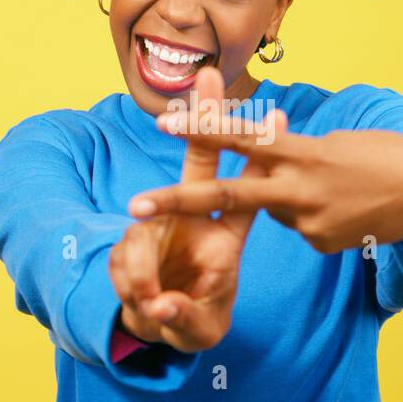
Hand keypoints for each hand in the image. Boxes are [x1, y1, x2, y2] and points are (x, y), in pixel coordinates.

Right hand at [108, 67, 287, 351]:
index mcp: (224, 237)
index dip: (261, 155)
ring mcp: (157, 225)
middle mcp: (193, 221)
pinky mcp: (128, 242)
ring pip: (143, 236)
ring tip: (155, 307)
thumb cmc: (191, 316)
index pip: (246, 192)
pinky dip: (134, 290)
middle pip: (198, 163)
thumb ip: (184, 317)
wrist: (154, 327)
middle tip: (209, 74)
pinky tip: (146, 306)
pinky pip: (125, 262)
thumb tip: (161, 307)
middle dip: (203, 119)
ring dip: (143, 275)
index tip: (277, 114)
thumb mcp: (199, 327)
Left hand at [128, 116, 402, 254]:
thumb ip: (291, 152)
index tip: (164, 123)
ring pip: (273, 208)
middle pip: (231, 196)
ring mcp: (311, 223)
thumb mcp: (333, 143)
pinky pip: (298, 225)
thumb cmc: (384, 154)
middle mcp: (302, 190)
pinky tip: (345, 209)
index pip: (244, 140)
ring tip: (336, 185)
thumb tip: (259, 159)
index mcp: (305, 153)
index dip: (201, 131)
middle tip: (134, 205)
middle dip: (178, 201)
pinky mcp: (321, 245)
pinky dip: (311, 213)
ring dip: (287, 195)